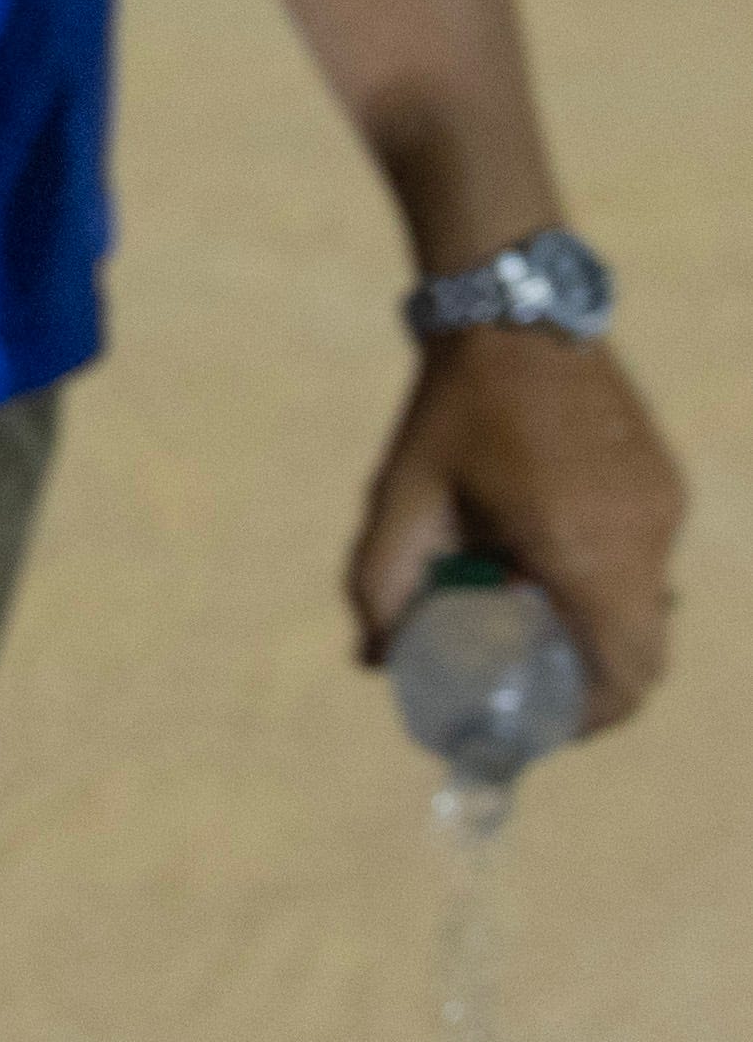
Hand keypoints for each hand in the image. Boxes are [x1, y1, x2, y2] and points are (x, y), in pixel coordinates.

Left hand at [348, 328, 682, 730]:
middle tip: (528, 686)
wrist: (516, 314)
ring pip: (647, 609)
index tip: (538, 726)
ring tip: (527, 615)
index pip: (625, 676)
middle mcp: (640, 537)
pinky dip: (605, 584)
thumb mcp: (401, 500)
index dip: (589, 720)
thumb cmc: (450, 411)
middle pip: (642, 655)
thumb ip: (381, 588)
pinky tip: (545, 559)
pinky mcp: (666, 486)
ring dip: (596, 630)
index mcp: (581, 550)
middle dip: (590, 685)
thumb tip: (376, 662)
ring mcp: (663, 510)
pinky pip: (646, 562)